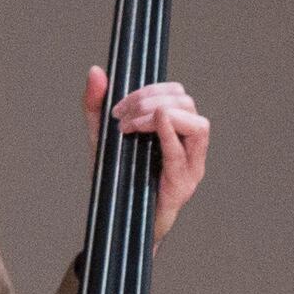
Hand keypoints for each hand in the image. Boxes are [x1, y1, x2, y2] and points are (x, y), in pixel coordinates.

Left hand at [87, 66, 211, 241]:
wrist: (116, 223)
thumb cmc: (116, 181)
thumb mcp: (101, 138)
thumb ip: (96, 106)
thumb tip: (96, 71)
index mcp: (174, 131)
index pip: (176, 93)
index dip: (148, 90)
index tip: (117, 108)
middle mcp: (188, 147)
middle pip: (186, 103)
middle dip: (149, 101)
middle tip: (121, 119)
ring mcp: (190, 167)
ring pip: (197, 124)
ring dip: (161, 115)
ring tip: (131, 127)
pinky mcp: (182, 186)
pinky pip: (182, 155)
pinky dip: (167, 135)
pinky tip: (144, 130)